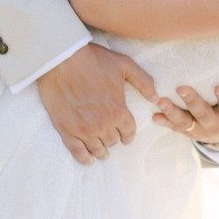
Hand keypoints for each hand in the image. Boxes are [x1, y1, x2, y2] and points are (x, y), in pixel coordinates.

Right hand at [36, 41, 158, 164]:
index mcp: (119, 110)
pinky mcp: (66, 130)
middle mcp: (103, 124)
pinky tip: (88, 159)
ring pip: (97, 149)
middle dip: (114, 139)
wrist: (62, 59)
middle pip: (112, 141)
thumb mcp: (125, 65)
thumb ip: (143, 82)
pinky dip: (84, 158)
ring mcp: (84, 129)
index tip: (126, 137)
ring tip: (101, 151)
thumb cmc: (94, 60)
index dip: (128, 135)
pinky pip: (77, 151)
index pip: (128, 132)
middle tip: (111, 138)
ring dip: (101, 150)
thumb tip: (156, 98)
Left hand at [153, 84, 218, 145]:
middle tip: (181, 87)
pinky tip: (153, 115)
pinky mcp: (186, 131)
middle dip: (192, 100)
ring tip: (160, 100)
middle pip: (202, 113)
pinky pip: (173, 127)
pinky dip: (163, 121)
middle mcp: (214, 124)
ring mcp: (198, 129)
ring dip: (171, 111)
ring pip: (184, 122)